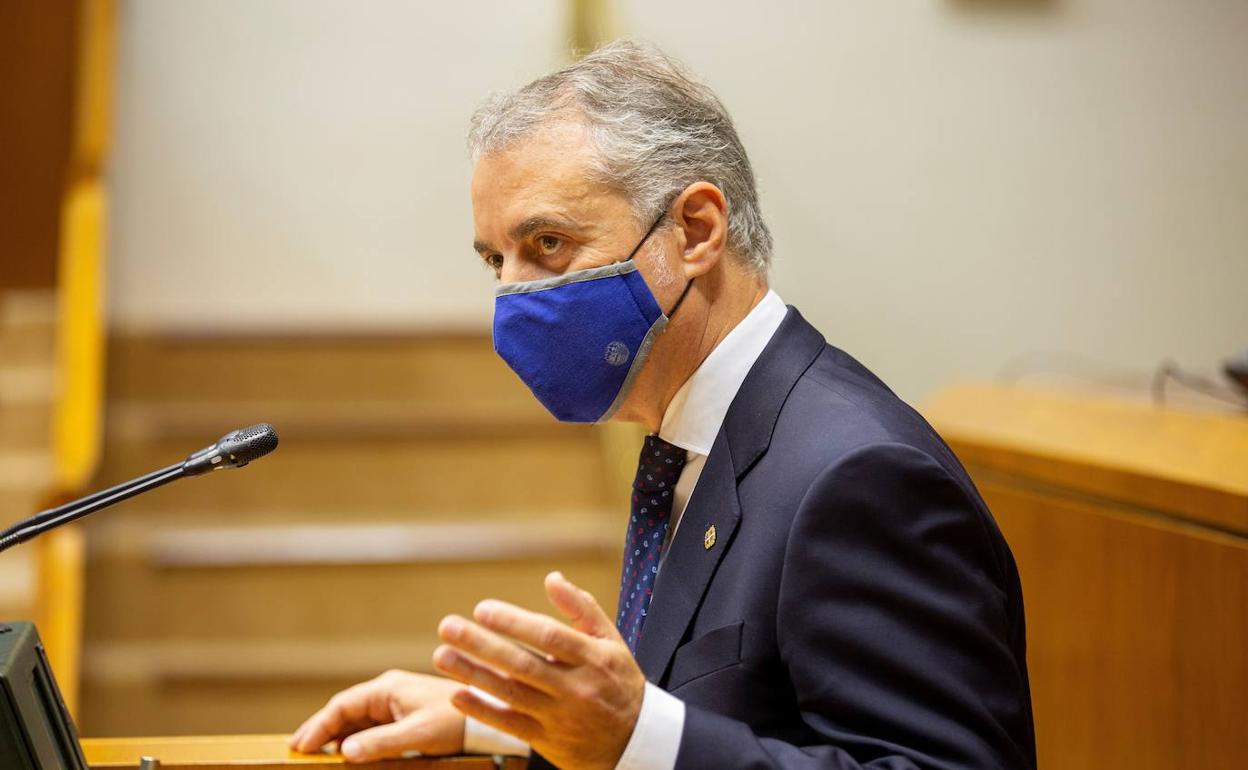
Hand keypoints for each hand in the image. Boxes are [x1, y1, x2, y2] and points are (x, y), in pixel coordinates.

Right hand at [289, 670, 464, 761]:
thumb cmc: (455, 723)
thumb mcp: (417, 735)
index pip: (342, 705)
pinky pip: (370, 728)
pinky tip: (345, 755)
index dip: (318, 726)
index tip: (300, 747)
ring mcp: (395, 704)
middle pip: (344, 712)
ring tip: (315, 756)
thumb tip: (344, 752)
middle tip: (297, 752)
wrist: (489, 717)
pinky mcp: (404, 717)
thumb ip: (380, 743)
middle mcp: (387, 692)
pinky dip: (354, 741)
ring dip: (336, 737)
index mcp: (387, 688)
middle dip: (321, 730)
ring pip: (356, 721)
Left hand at [432, 571, 645, 769]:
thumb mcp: (611, 641)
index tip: (482, 608)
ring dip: (473, 674)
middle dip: (481, 645)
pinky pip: (509, 725)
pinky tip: (457, 694)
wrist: (635, 741)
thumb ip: (582, 608)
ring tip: (442, 655)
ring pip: (511, 694)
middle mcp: (575, 688)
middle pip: (522, 664)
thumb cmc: (619, 682)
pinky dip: (482, 710)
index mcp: (593, 658)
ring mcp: (559, 717)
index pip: (548, 636)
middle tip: (448, 627)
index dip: (514, 622)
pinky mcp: (546, 740)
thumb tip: (552, 578)